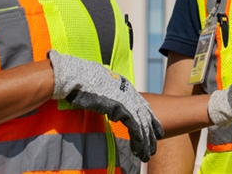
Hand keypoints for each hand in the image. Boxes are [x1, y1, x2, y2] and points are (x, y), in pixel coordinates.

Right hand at [49, 50, 163, 161]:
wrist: (79, 76)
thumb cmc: (82, 79)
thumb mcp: (99, 87)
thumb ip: (106, 95)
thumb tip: (102, 101)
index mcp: (125, 87)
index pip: (142, 105)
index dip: (148, 119)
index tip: (152, 130)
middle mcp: (130, 94)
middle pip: (146, 116)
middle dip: (150, 133)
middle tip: (152, 147)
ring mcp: (128, 100)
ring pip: (142, 125)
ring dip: (145, 142)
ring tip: (146, 154)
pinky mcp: (123, 108)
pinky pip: (135, 127)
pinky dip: (138, 140)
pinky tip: (138, 149)